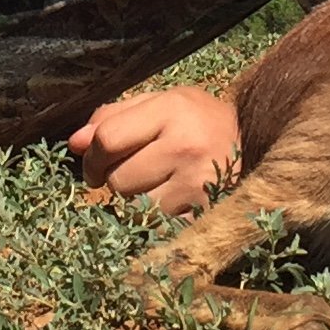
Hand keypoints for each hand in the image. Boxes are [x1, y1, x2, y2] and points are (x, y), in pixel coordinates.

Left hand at [68, 86, 239, 217]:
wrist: (256, 142)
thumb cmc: (198, 119)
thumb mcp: (161, 102)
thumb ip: (114, 116)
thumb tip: (73, 143)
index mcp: (172, 111)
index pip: (107, 140)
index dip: (91, 155)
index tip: (94, 161)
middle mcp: (185, 148)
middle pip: (117, 180)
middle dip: (113, 178)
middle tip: (131, 170)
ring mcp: (197, 186)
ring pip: (134, 208)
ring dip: (134, 200)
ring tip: (155, 183)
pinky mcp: (205, 216)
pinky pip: (157, 227)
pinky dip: (154, 219)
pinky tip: (169, 201)